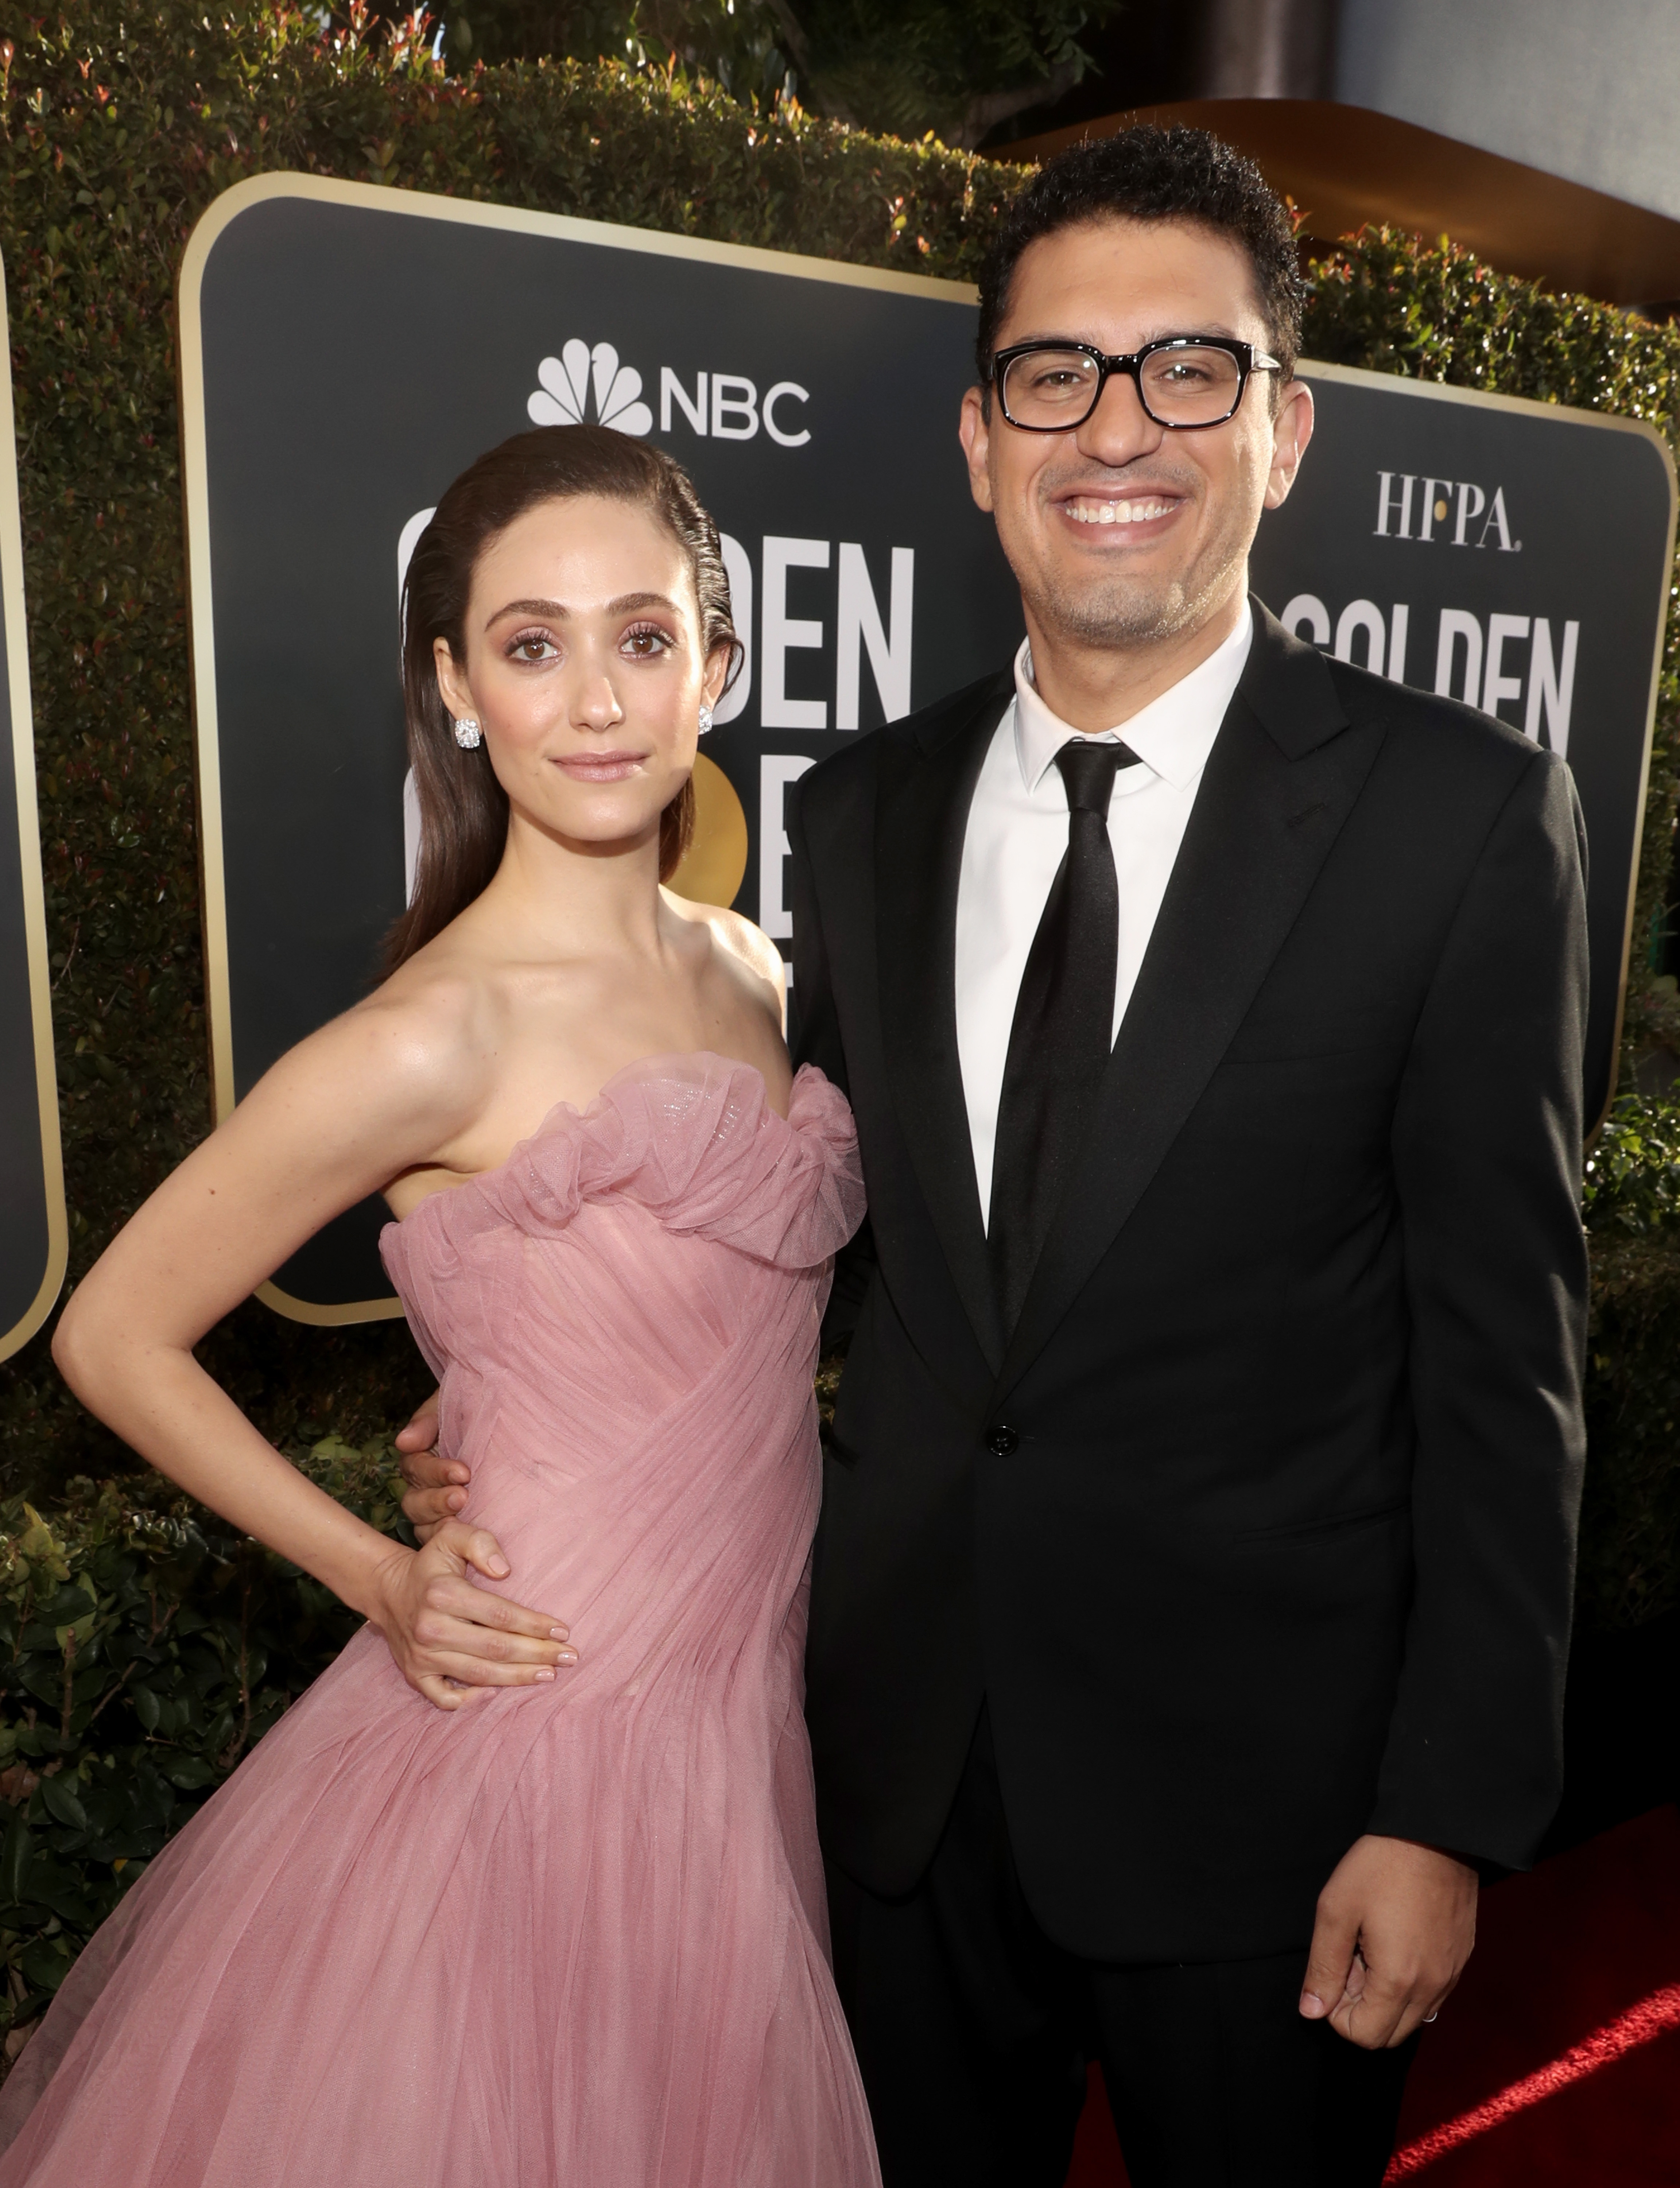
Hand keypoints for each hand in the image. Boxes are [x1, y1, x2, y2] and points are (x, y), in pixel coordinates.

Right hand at [365, 1521, 574, 1710]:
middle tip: (569, 1657)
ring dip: (517, 1678)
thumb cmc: (431, 1565)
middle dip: (537, 1654)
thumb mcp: (451, 1536)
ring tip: (549, 1674)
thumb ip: (480, 1542)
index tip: (562, 1630)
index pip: (500, 1615)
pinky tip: (498, 1694)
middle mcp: (431, 1628)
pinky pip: (445, 1698)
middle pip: (495, 1648)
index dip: (535, 1624)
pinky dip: (471, 1702)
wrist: (388, 1591)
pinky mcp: (415, 1676)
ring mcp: (422, 1656)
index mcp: (444, 1594)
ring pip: (478, 1675)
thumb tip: (504, 1570)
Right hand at [396, 1388, 470, 1543]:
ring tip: (466, 1516)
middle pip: (415, 1503)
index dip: (436, 1472)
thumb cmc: (476, 1408)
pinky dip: (456, 1540)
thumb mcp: (451, 1405)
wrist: (509, 1417)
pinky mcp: (457, 1525)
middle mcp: (424, 1486)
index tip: (463, 1472)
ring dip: (443, 1521)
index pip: (415, 1469)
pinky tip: (473, 1538)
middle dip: (438, 1501)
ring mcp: (439, 1509)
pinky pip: (445, 1540)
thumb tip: (404, 1442)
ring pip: (425, 1526)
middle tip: (463, 1498)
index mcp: (420, 1457)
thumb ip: (428, 1420)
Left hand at [1299, 1834, 1477, 2048]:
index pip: (1364, 2036)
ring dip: (1386, 1996)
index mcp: (1399, 1981)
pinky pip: (1432, 1994)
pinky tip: (1397, 1940)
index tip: (1336, 1969)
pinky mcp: (1461, 1959)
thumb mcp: (1336, 1911)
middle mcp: (1432, 1988)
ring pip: (1413, 2016)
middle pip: (1390, 2034)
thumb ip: (1323, 1967)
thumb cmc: (1380, 1867)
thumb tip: (1312, 2011)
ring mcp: (1451, 1975)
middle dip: (1362, 2008)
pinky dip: (1409, 1983)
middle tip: (1352, 1958)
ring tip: (1373, 1946)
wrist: (1435, 1832)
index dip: (1337, 2011)